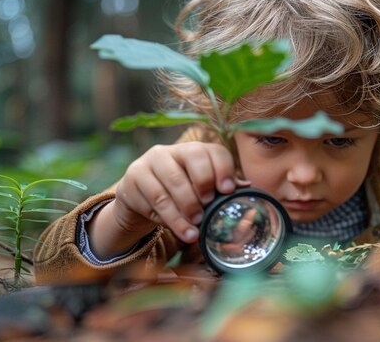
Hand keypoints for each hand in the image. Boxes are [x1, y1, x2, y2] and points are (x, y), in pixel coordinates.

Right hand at [88, 142, 248, 258]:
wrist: (139, 199)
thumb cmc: (178, 194)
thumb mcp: (199, 191)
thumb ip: (220, 188)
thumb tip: (247, 188)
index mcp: (193, 150)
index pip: (212, 150)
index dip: (223, 168)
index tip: (227, 190)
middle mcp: (171, 150)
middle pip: (192, 158)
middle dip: (202, 186)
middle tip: (206, 211)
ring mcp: (149, 162)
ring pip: (170, 184)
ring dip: (185, 210)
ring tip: (194, 230)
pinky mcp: (132, 178)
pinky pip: (153, 199)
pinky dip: (170, 219)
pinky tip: (181, 230)